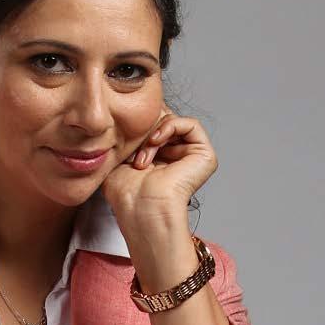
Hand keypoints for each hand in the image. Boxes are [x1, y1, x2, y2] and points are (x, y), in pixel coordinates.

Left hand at [100, 112, 217, 230]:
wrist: (141, 208)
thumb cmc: (127, 192)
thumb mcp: (119, 156)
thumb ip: (127, 136)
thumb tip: (126, 117)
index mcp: (159, 158)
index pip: (152, 126)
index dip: (139, 125)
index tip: (125, 137)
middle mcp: (176, 156)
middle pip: (163, 121)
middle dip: (145, 132)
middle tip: (134, 152)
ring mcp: (191, 156)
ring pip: (174, 122)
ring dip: (154, 135)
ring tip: (143, 157)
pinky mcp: (205, 155)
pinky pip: (191, 124)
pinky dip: (171, 126)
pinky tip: (156, 142)